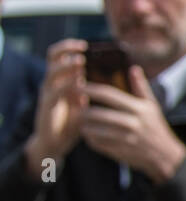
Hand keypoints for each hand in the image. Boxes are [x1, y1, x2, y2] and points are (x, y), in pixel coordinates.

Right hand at [23, 39, 89, 177]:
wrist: (55, 143)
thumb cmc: (71, 123)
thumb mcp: (82, 104)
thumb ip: (90, 92)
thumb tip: (110, 81)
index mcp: (60, 80)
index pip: (60, 56)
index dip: (69, 47)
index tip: (85, 44)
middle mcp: (51, 83)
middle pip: (53, 58)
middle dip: (66, 50)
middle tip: (82, 48)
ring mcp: (47, 94)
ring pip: (52, 73)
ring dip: (66, 67)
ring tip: (80, 63)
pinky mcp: (47, 107)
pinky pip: (54, 94)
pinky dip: (66, 88)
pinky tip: (79, 87)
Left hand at [80, 66, 185, 183]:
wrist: (166, 156)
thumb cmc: (156, 127)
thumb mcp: (152, 106)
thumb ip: (141, 87)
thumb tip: (133, 68)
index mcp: (139, 109)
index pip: (108, 95)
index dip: (91, 89)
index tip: (78, 85)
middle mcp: (133, 124)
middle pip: (97, 114)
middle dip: (82, 108)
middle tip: (74, 103)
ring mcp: (126, 140)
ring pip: (94, 130)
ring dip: (83, 124)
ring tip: (79, 118)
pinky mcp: (121, 152)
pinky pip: (97, 144)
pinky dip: (89, 137)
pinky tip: (88, 132)